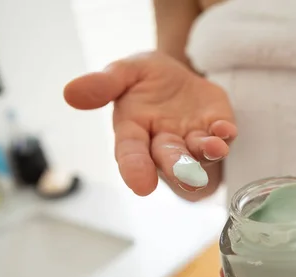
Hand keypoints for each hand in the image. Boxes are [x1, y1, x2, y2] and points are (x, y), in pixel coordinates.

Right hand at [64, 51, 236, 195]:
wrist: (179, 73)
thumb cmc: (146, 79)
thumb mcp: (125, 72)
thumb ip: (104, 84)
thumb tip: (70, 93)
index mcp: (134, 132)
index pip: (131, 154)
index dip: (135, 169)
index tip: (141, 186)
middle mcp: (163, 143)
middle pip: (170, 160)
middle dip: (179, 167)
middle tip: (187, 175)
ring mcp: (193, 139)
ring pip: (199, 155)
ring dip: (206, 154)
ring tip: (213, 148)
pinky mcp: (217, 129)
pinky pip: (222, 138)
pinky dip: (225, 136)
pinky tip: (225, 130)